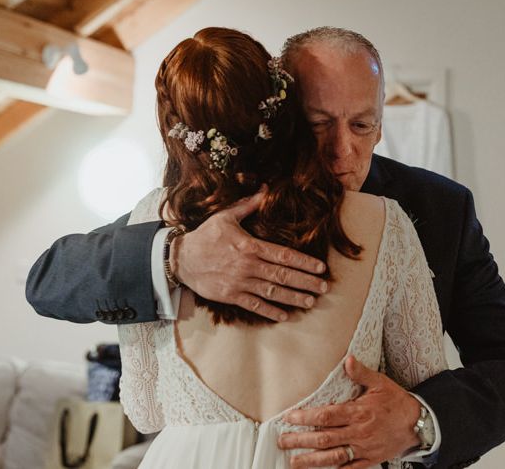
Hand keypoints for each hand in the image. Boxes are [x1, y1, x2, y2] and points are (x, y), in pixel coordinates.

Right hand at [172, 188, 328, 321]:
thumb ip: (248, 204)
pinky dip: (270, 311)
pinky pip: (254, 305)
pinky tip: (284, 315)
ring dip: (293, 297)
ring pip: (272, 291)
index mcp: (250, 245)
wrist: (181, 258)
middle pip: (283, 275)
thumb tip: (265, 189)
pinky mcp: (230, 295)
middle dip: (305, 282)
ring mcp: (239, 282)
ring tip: (311, 301)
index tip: (320, 267)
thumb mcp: (225, 216)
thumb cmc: (205, 235)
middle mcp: (248, 265)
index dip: (304, 262)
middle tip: (324, 287)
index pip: (283, 255)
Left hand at [278, 355, 421, 467]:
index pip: (327, 416)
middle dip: (301, 440)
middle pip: (324, 438)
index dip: (306, 418)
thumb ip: (361, 373)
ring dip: (311, 461)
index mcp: (358, 412)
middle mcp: (358, 433)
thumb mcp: (380, 383)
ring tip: (294, 462)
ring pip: (333, 457)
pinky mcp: (369, 460)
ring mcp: (363, 449)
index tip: (290, 418)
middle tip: (283, 440)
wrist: (418, 424)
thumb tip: (347, 360)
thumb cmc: (397, 402)